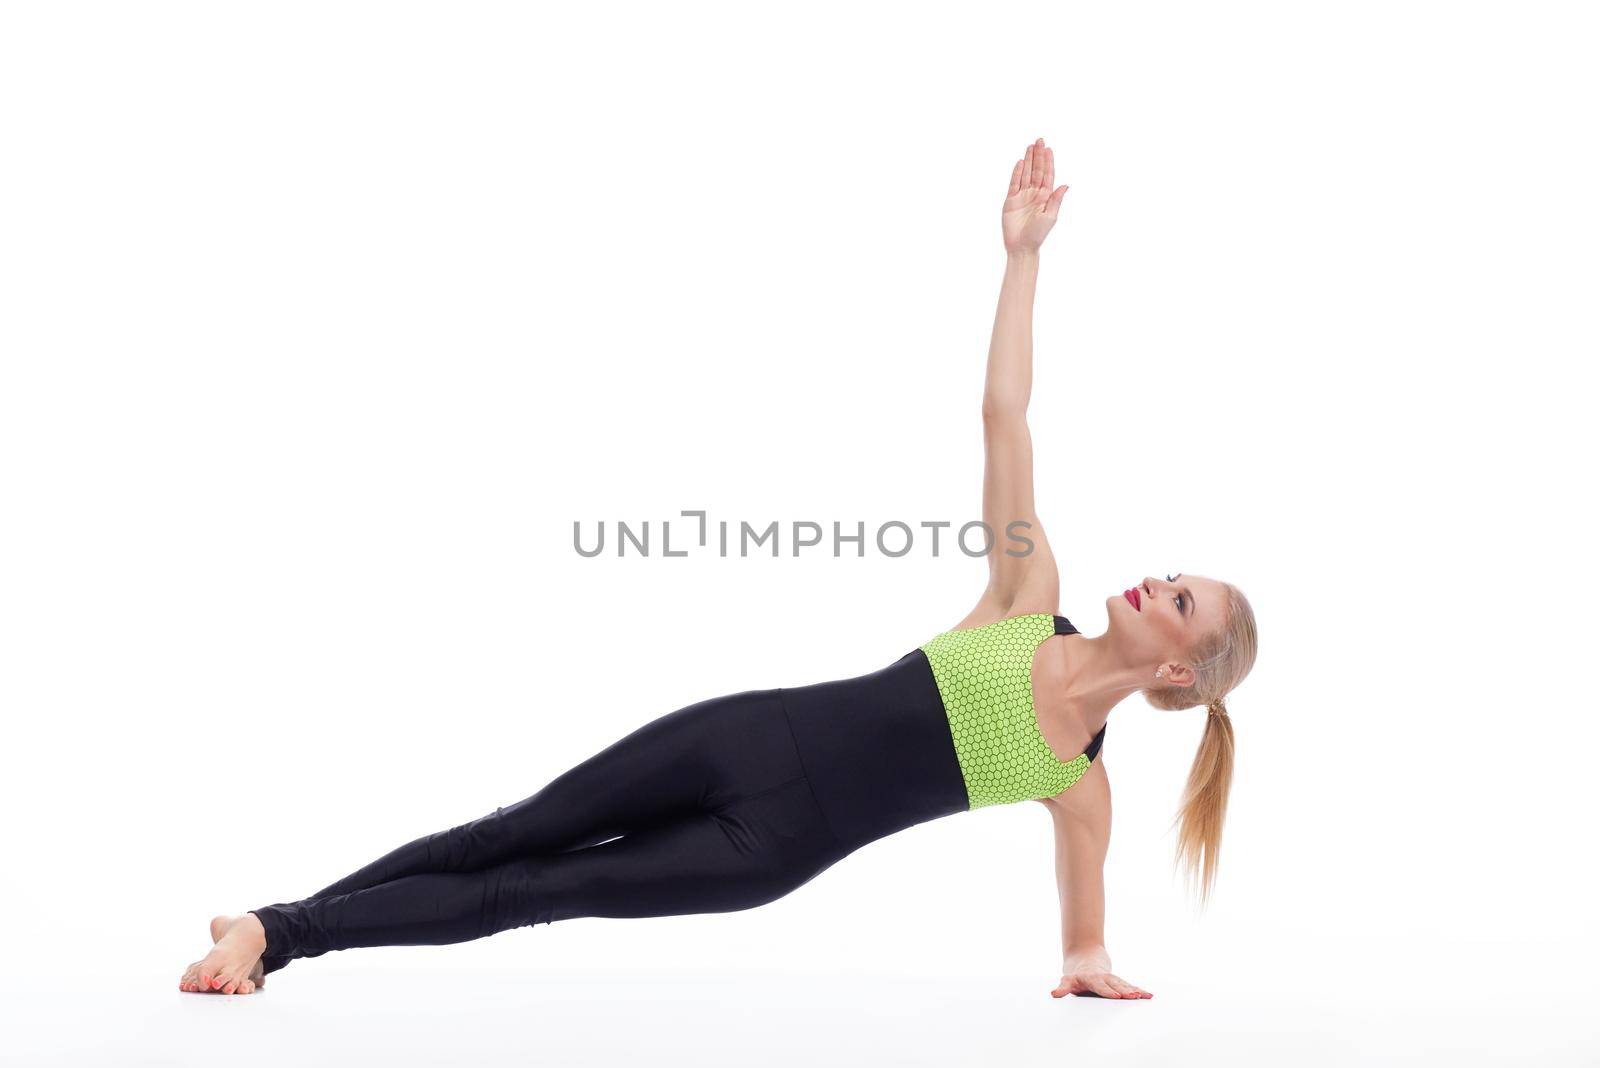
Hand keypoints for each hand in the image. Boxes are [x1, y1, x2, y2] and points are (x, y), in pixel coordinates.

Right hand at [1001, 137, 1068, 254]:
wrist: (1021, 246)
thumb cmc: (1038, 234)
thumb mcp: (1050, 217)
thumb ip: (1056, 200)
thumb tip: (1065, 185)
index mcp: (1046, 196)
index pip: (1048, 175)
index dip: (1048, 161)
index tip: (1048, 149)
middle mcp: (1034, 193)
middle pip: (1037, 170)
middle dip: (1038, 155)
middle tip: (1039, 140)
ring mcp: (1022, 196)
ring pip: (1026, 174)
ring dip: (1028, 160)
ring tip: (1030, 146)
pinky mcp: (1010, 200)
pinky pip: (1014, 183)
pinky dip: (1017, 172)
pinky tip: (1020, 162)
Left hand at [1051, 946, 1152, 999]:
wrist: (1086, 959)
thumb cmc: (1076, 976)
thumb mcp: (1067, 981)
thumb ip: (1062, 988)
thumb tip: (1054, 994)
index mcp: (1092, 979)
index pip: (1100, 986)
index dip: (1107, 991)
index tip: (1116, 996)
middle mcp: (1104, 978)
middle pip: (1115, 985)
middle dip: (1125, 991)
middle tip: (1133, 996)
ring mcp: (1113, 979)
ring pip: (1125, 985)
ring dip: (1135, 990)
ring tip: (1144, 996)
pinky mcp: (1119, 982)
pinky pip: (1130, 987)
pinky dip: (1139, 991)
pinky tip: (1149, 996)